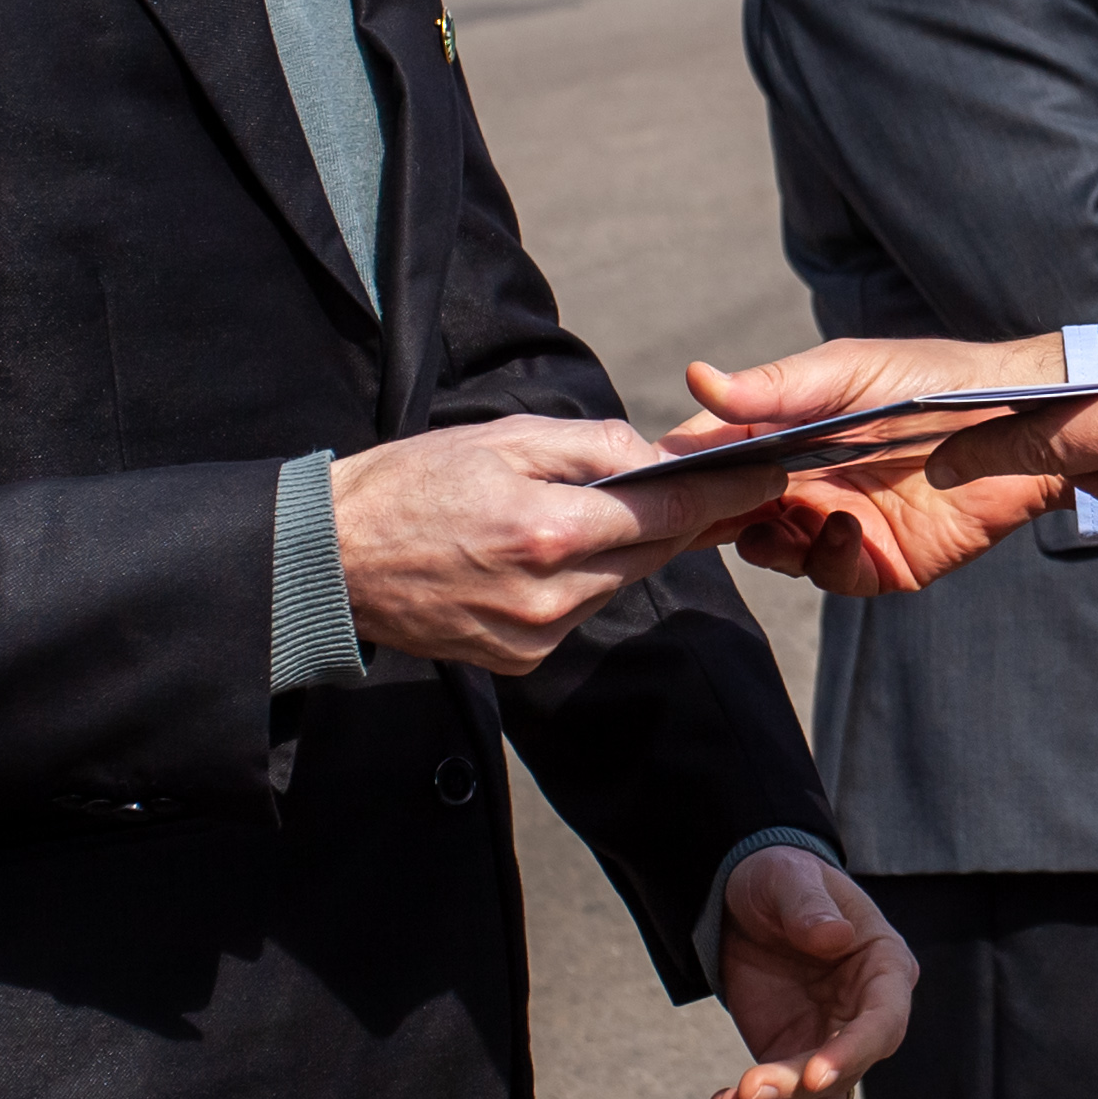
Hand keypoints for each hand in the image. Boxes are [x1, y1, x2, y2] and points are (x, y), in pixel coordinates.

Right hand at [331, 413, 783, 675]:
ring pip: (616, 584)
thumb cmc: (413, 483)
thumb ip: (593, 446)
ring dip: (623, 550)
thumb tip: (657, 455)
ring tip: (602, 513)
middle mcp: (551, 595)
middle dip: (678, 519)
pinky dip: (580, 581)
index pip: (667, 512)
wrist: (331, 559)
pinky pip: (577, 613)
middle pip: (650, 554)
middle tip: (706, 486)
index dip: (723, 491)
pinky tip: (547, 554)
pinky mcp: (519, 660)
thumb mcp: (504, 437)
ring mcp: (535, 636)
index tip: (766, 475)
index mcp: (549, 531)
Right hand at [684, 335, 1073, 596]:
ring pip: (771, 550)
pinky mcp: (878, 562)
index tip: (647, 478)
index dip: (680, 467)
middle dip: (709, 515)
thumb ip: (778, 386)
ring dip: (765, 540)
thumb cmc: (936, 380)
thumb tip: (698, 375)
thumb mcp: (852, 373)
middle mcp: (803, 480)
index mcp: (788, 430)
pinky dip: (825, 556)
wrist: (1024, 424)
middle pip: (731, 509)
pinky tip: (843, 527)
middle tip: (693, 517)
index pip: (714, 452)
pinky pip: (830, 574)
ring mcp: (837, 523)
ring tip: (778, 518)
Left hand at [710, 844, 915, 1098]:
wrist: (746, 901)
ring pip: (822, 1097)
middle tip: (749, 1088)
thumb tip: (834, 936)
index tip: (816, 1074)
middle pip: (852, 1067)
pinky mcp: (796, 1058)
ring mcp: (832, 1040)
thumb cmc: (782, 880)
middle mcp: (868, 1012)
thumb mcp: (789, 879)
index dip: (854, 1050)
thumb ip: (809, 906)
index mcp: (885, 965)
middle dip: (802, 1086)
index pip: (884, 1020)